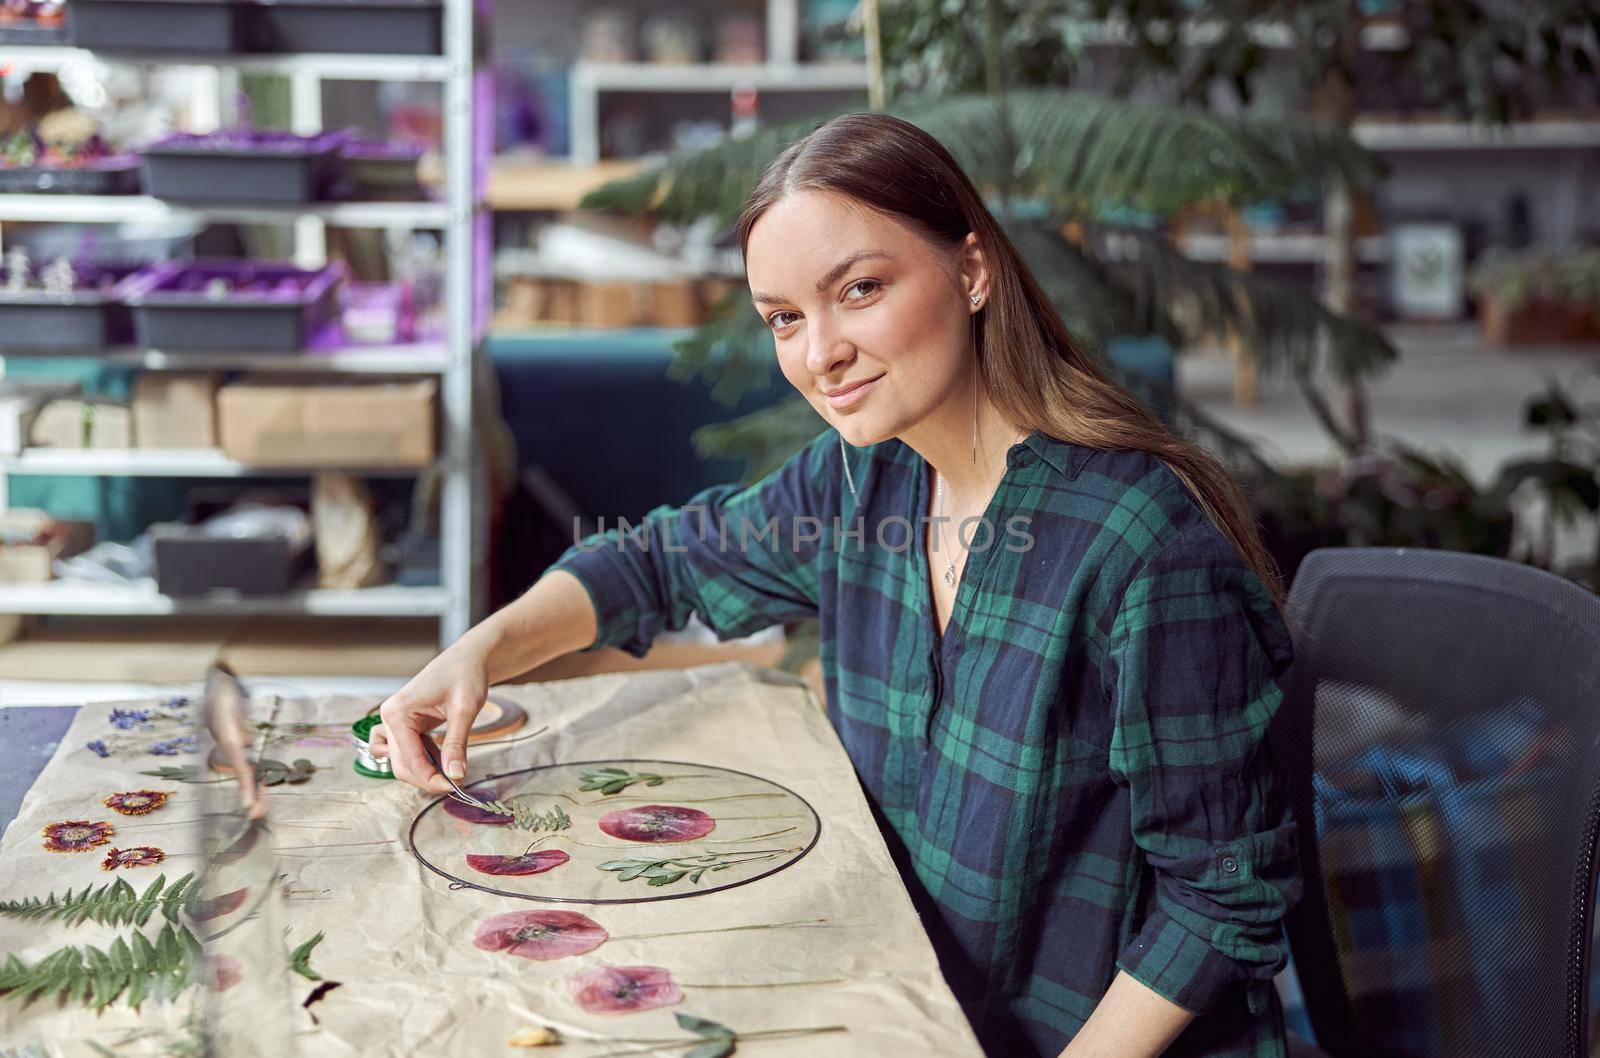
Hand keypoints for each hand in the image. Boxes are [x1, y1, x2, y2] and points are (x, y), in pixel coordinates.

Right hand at [369, 642, 490, 793]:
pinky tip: (444, 759)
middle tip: (454, 784)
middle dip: (426, 777)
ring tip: (452, 772)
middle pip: (401, 764)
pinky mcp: (405, 723)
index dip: (430, 778)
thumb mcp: (464, 711)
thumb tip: (455, 775)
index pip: (409, 759)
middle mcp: (390, 717)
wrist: (469, 658)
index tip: (453, 787)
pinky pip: (408, 750)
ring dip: (424, 770)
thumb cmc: (465, 675)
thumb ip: (457, 744)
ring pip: (403, 760)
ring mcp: (395, 721)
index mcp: (397, 712)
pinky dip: (423, 759)